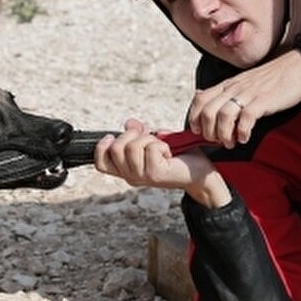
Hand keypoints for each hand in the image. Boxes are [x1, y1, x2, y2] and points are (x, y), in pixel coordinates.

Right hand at [93, 119, 230, 207]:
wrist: (199, 173)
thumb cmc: (178, 158)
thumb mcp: (154, 141)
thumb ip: (139, 133)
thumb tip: (129, 123)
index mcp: (127, 170)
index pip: (101, 163)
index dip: (102, 148)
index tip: (113, 136)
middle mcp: (131, 176)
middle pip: (116, 148)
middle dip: (132, 135)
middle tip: (149, 137)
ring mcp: (143, 176)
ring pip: (132, 146)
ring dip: (150, 139)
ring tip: (161, 147)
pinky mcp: (156, 173)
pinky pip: (151, 147)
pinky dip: (162, 144)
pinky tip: (169, 153)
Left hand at [188, 49, 300, 147]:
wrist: (298, 67)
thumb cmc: (271, 79)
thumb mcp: (243, 82)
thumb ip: (224, 92)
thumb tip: (201, 97)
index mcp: (228, 84)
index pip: (200, 99)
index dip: (194, 118)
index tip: (200, 132)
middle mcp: (234, 88)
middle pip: (208, 111)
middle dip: (208, 131)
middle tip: (217, 141)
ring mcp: (249, 93)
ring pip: (223, 115)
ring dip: (223, 134)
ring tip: (230, 143)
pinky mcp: (264, 100)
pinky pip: (246, 118)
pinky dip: (242, 132)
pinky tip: (245, 138)